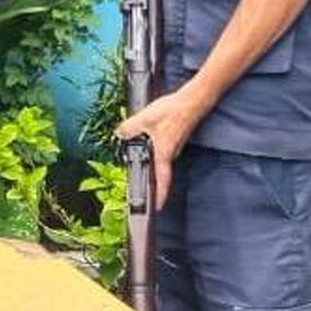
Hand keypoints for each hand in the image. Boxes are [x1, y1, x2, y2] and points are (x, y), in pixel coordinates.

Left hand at [116, 89, 204, 209]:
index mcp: (163, 153)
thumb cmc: (173, 111)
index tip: (157, 209)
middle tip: (143, 200)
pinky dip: (153, 159)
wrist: (191, 101)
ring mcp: (173, 148)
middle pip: (160, 176)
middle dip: (153, 188)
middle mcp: (170, 154)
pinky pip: (161, 155)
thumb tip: (119, 134)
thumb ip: (129, 128)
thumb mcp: (145, 119)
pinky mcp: (173, 141)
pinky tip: (144, 154)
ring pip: (160, 165)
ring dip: (152, 173)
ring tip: (141, 182)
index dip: (159, 196)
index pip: (162, 180)